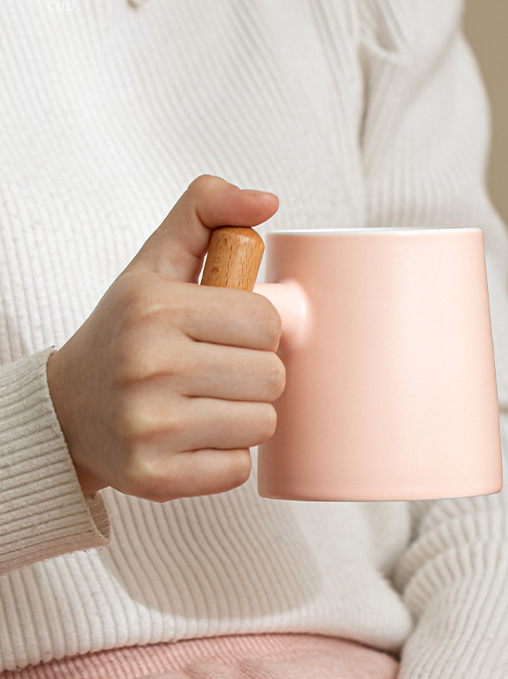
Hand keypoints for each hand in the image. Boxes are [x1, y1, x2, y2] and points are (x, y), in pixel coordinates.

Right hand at [46, 174, 282, 500]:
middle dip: (253, 374)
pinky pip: (239, 468)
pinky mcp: (156, 477)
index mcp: (154, 308)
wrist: (65, 412)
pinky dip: (225, 456)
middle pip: (271, 376)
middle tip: (214, 372)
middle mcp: (149, 365)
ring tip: (203, 404)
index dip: (256, 330)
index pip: (267, 322)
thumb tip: (267, 200)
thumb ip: (206, 212)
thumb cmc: (124, 335)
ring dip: (244, 416)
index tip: (224, 334)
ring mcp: (150, 427)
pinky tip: (192, 438)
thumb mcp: (154, 264)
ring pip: (262, 423)